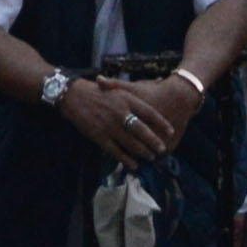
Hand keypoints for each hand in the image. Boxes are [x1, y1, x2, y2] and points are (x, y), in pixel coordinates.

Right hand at [63, 73, 197, 160]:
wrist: (75, 96)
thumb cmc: (98, 91)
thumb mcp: (118, 88)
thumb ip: (136, 91)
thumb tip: (158, 82)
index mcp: (126, 99)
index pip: (149, 113)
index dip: (161, 123)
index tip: (171, 131)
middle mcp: (120, 113)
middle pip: (142, 130)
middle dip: (154, 142)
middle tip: (162, 149)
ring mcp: (110, 126)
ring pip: (131, 143)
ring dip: (143, 152)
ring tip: (151, 157)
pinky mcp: (100, 137)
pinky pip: (116, 151)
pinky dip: (126, 160)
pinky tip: (134, 165)